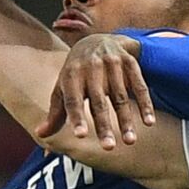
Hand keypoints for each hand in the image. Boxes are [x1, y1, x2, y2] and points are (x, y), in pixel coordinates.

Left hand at [38, 34, 155, 149]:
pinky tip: (149, 122)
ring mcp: (112, 63)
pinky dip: (145, 104)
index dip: (77, 117)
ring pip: (120, 96)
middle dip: (104, 125)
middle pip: (98, 101)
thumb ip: (56, 112)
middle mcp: (91, 67)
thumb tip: (40, 135)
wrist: (98, 40)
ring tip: (130, 141)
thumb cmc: (77, 72)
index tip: (80, 136)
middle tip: (108, 148)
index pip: (73, 99)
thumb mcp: (64, 87)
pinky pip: (140, 85)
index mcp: (71, 74)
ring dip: (126, 120)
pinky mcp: (129, 62)